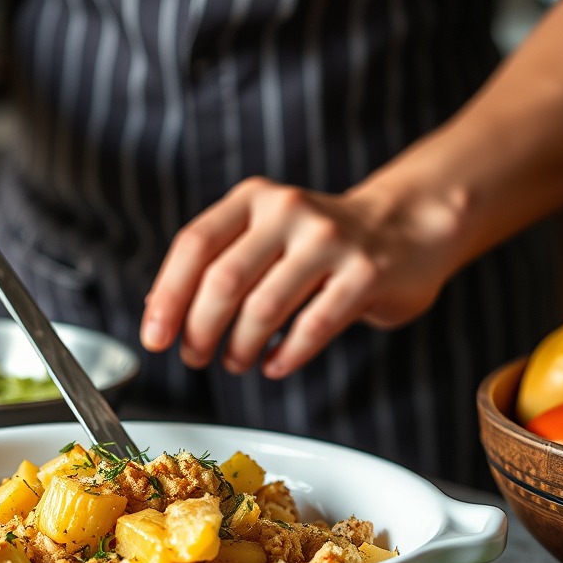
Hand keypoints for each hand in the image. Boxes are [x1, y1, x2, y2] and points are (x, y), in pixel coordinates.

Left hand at [140, 175, 467, 377]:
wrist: (408, 224)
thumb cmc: (320, 241)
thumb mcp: (265, 233)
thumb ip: (218, 260)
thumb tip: (160, 306)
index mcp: (254, 198)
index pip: (195, 244)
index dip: (168, 295)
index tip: (155, 336)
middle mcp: (289, 211)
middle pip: (224, 279)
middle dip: (200, 329)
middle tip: (194, 357)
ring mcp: (330, 241)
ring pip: (264, 307)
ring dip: (239, 347)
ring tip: (235, 362)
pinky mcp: (364, 274)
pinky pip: (313, 326)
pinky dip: (285, 355)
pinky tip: (274, 364)